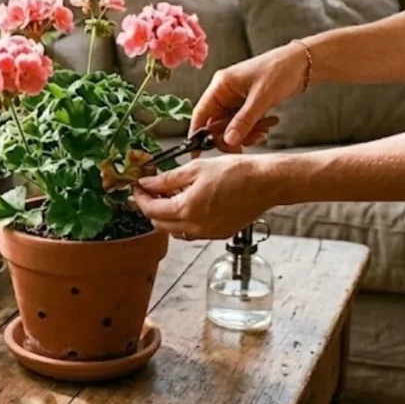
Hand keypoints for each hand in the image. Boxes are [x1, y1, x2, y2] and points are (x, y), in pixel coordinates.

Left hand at [133, 155, 280, 240]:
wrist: (266, 183)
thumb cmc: (236, 172)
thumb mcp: (195, 169)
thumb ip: (167, 179)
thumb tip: (147, 183)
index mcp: (186, 210)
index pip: (151, 209)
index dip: (140, 197)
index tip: (138, 186)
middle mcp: (195, 227)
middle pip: (160, 223)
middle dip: (151, 207)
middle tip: (150, 190)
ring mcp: (208, 233)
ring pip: (175, 230)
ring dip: (167, 215)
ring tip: (169, 194)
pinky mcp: (219, 233)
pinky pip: (192, 232)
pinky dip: (184, 220)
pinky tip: (188, 203)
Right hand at [191, 42, 308, 148]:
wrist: (302, 63)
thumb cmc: (280, 70)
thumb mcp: (261, 98)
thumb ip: (244, 121)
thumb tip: (228, 141)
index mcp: (221, 85)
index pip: (201, 113)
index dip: (197, 134)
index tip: (197, 153)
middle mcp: (224, 92)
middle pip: (215, 124)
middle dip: (230, 136)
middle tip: (244, 145)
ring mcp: (235, 99)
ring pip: (230, 126)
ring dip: (245, 133)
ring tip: (263, 130)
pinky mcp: (247, 104)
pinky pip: (243, 123)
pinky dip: (253, 129)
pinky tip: (266, 126)